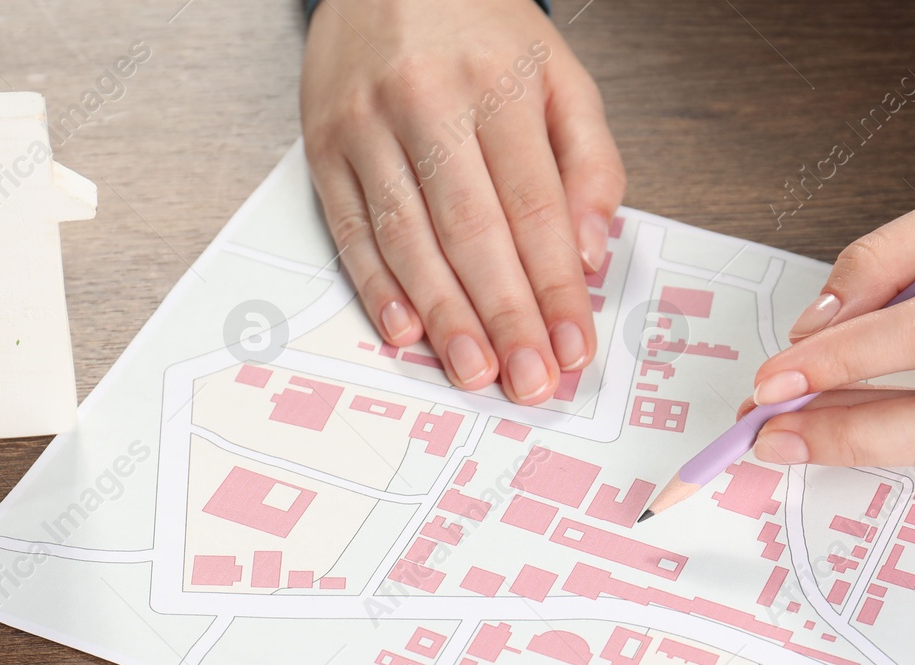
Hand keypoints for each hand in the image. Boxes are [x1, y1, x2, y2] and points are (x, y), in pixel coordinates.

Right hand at [301, 0, 624, 403]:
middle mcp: (431, 103)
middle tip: (527, 380)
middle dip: (506, 317)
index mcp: (501, 85)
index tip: (573, 346)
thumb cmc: (480, 32)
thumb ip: (590, 161)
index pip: (537, 207)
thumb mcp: (560, 75)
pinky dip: (377, 286)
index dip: (556, 287)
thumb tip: (589, 251)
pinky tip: (405, 331)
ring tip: (474, 371)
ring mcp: (369, 126)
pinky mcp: (323, 145)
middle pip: (474, 231)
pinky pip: (350, 228)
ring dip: (444, 316)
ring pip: (410, 238)